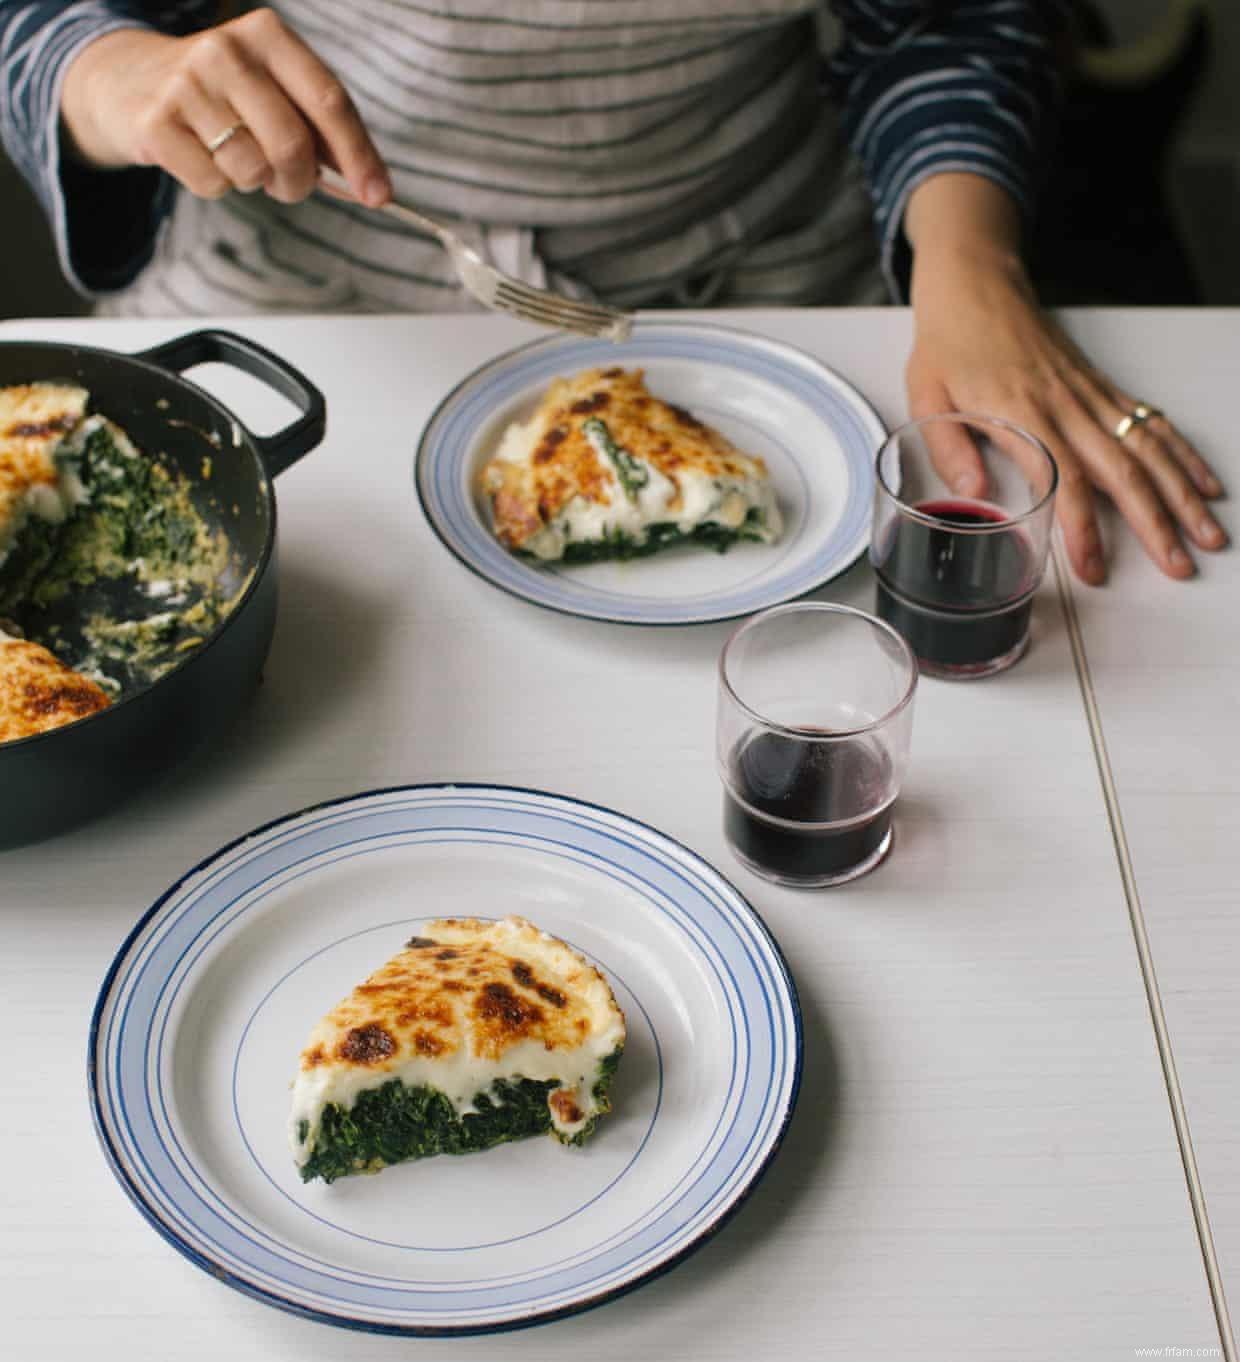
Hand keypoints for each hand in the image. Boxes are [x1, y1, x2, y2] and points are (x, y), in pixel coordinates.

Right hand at [60, 8, 389, 207]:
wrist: (129, 80)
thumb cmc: (224, 95)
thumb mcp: (274, 90)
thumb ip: (320, 130)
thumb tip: (369, 186)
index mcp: (267, 36)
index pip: (329, 100)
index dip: (359, 155)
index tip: (379, 196)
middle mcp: (226, 50)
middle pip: (293, 145)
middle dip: (300, 182)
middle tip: (290, 185)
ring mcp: (186, 84)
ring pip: (253, 170)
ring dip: (255, 183)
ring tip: (235, 156)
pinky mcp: (155, 122)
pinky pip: (214, 184)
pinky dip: (217, 185)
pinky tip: (200, 156)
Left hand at [904, 175, 1225, 583]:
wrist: (976, 281)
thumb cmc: (948, 342)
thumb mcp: (926, 395)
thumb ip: (948, 446)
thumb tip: (970, 493)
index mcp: (1020, 412)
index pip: (1064, 480)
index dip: (1083, 528)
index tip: (1094, 568)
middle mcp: (1064, 405)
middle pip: (1122, 471)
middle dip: (1155, 523)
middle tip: (1178, 566)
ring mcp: (1088, 394)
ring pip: (1146, 449)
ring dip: (1180, 495)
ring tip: (1207, 535)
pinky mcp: (1099, 386)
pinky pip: (1148, 422)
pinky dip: (1180, 454)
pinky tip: (1202, 484)